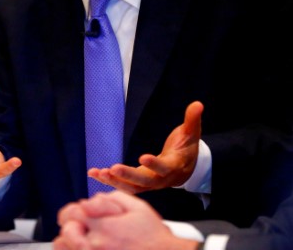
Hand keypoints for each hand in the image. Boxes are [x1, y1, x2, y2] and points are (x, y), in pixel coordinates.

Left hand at [54, 191, 196, 249]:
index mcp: (102, 227)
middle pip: (64, 233)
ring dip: (69, 241)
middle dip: (70, 226)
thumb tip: (91, 201)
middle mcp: (94, 246)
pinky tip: (85, 246)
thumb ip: (109, 199)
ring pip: (64, 248)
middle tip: (82, 226)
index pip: (71, 213)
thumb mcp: (136, 206)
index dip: (74, 210)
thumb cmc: (152, 235)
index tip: (81, 212)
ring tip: (81, 238)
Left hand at [88, 101, 202, 192]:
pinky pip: (124, 186)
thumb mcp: (191, 133)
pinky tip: (94, 173)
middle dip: (128, 176)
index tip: (143, 156)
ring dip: (114, 181)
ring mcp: (149, 184)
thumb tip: (198, 104)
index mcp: (174, 166)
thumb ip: (192, 119)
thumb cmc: (186, 148)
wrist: (185, 168)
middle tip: (113, 168)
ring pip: (132, 188)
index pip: (164, 167)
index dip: (155, 164)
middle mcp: (161, 179)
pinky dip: (109, 181)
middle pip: (145, 182)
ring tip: (99, 173)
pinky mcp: (140, 184)